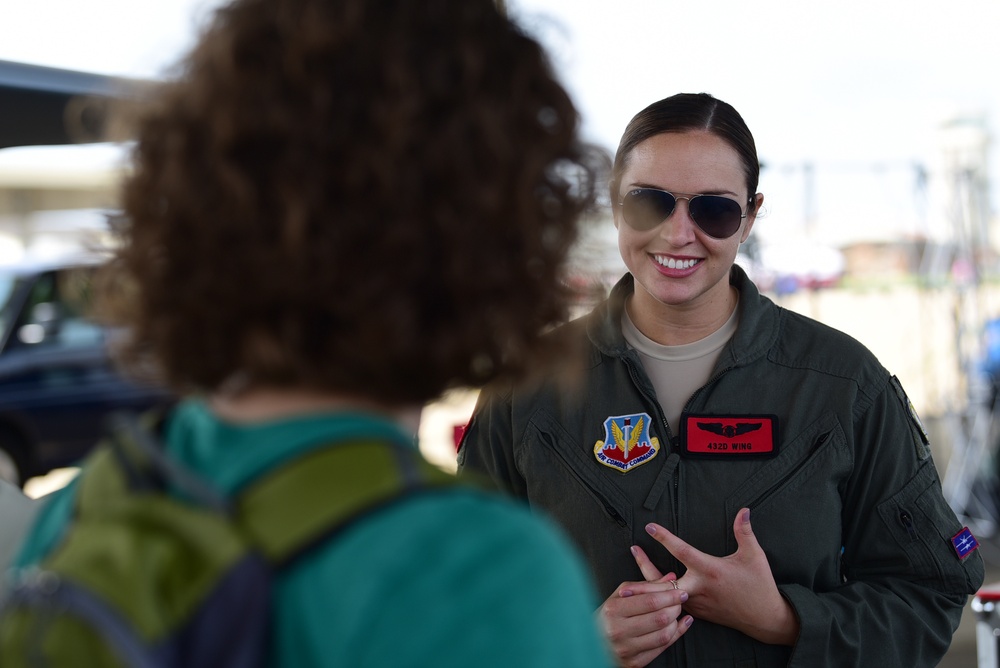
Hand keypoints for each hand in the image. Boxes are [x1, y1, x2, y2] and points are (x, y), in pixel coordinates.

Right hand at [596, 571, 692, 667]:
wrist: (592, 642)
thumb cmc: (608, 616)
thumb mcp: (620, 595)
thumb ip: (646, 586)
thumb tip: (670, 578)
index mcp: (613, 610)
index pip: (650, 601)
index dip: (669, 595)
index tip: (680, 591)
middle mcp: (618, 630)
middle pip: (659, 618)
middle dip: (675, 607)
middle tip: (680, 600)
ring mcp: (626, 649)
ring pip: (663, 635)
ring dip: (676, 622)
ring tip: (676, 612)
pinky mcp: (634, 663)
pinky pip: (661, 649)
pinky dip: (675, 635)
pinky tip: (679, 625)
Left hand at [635, 508, 798, 645]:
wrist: (764, 619)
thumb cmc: (759, 586)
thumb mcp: (754, 556)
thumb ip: (745, 532)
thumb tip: (744, 511)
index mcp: (710, 570)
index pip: (681, 551)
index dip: (664, 538)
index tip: (650, 527)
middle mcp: (698, 587)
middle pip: (663, 579)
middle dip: (645, 566)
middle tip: (632, 550)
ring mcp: (695, 603)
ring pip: (665, 594)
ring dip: (648, 583)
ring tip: (633, 570)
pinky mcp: (696, 613)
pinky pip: (672, 605)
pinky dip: (660, 597)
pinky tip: (650, 590)